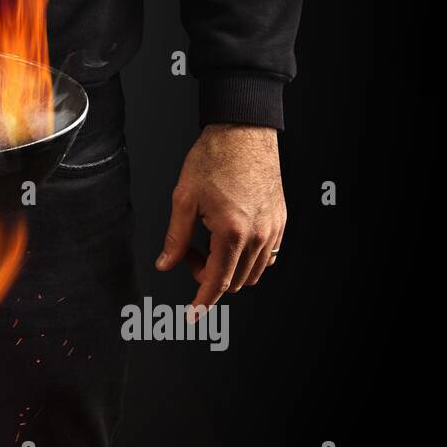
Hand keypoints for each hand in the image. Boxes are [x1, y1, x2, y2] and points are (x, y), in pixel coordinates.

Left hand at [156, 124, 286, 316]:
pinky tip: (229, 239)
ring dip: (228, 269)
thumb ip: (175, 237)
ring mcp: (274, 229)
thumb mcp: (183, 198)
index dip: (202, 302)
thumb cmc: (214, 158)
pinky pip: (268, 256)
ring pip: (253, 272)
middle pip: (234, 282)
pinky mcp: (281, 221)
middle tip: (189, 252)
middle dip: (208, 277)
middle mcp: (259, 235)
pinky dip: (247, 258)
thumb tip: (165, 263)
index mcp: (232, 232)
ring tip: (208, 241)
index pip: (217, 282)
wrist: (244, 131)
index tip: (191, 315)